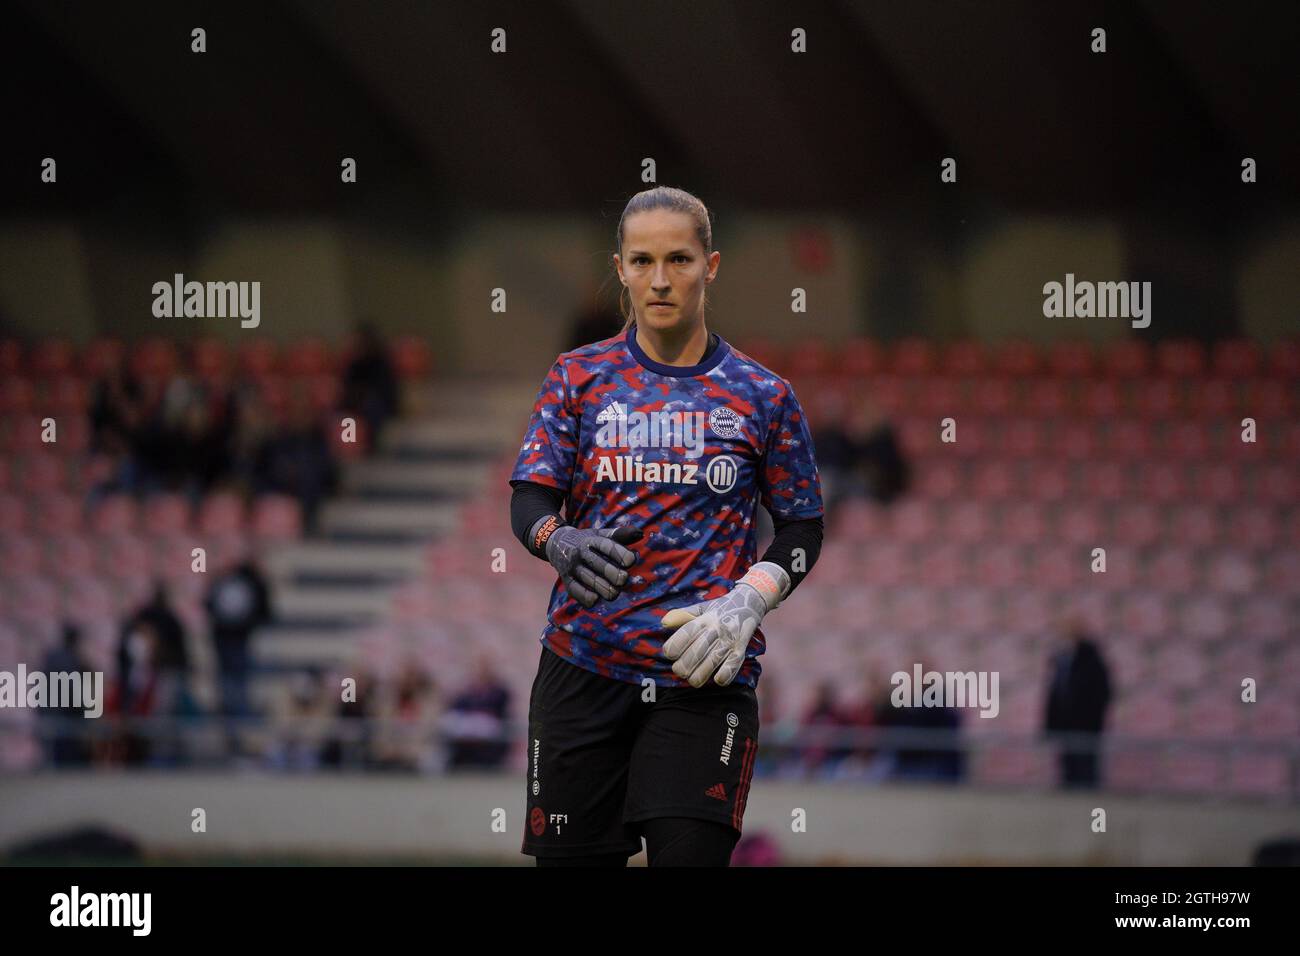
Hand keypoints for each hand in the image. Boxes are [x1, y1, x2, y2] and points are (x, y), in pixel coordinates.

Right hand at [545, 524, 642, 608]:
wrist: (556, 542)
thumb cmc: (587, 541)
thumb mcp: (600, 535)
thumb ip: (620, 535)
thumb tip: (640, 534)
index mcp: (591, 540)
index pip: (605, 545)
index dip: (618, 552)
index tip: (631, 561)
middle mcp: (580, 552)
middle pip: (596, 562)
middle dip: (610, 572)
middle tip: (624, 579)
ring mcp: (571, 566)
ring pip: (586, 577)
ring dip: (601, 587)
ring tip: (614, 594)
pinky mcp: (565, 579)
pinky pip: (573, 588)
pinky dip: (583, 595)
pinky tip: (595, 600)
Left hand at [661, 562, 789, 686]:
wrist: (749, 602)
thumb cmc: (719, 608)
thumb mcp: (701, 608)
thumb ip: (682, 615)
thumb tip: (663, 622)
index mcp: (705, 618)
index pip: (687, 632)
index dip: (675, 645)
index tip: (669, 654)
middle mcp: (717, 628)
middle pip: (698, 650)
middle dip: (684, 665)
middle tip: (679, 670)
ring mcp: (730, 638)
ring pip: (713, 660)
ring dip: (700, 674)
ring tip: (692, 680)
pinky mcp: (741, 647)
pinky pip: (734, 663)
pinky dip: (726, 674)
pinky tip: (717, 680)